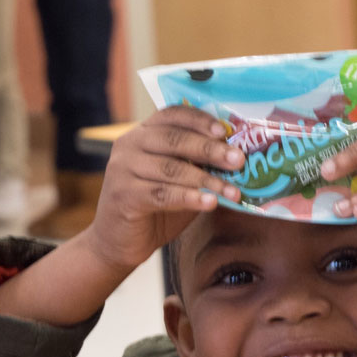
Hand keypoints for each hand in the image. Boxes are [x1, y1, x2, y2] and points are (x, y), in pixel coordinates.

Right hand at [86, 106, 243, 272]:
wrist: (118, 242)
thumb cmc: (154, 208)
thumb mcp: (178, 180)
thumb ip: (197, 165)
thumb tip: (236, 159)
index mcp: (143, 133)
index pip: (172, 114)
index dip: (200, 120)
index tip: (225, 131)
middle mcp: (129, 144)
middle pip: (174, 139)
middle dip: (210, 149)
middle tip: (238, 160)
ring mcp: (122, 169)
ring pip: (171, 169)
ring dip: (207, 180)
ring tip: (233, 191)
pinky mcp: (123, 195)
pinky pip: (162, 194)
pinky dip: (189, 198)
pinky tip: (210, 203)